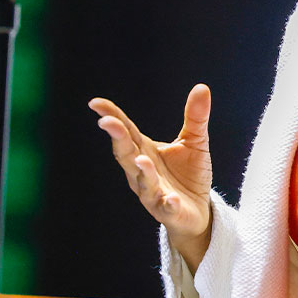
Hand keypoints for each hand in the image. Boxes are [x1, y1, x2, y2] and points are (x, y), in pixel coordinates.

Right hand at [89, 84, 212, 270]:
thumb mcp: (195, 141)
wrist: (198, 210)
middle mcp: (142, 171)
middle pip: (126, 154)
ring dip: (142, 171)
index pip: (126, 132)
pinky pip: (165, 206)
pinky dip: (166, 202)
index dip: (112, 117)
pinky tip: (169, 198)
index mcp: (145, 151)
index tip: (95, 103)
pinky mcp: (169, 210)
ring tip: (141, 160)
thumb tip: (202, 87)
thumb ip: (195, 117)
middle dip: (117, 138)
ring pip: (143, 181)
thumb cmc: (189, 174)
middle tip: (107, 122)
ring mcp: (153, 192)